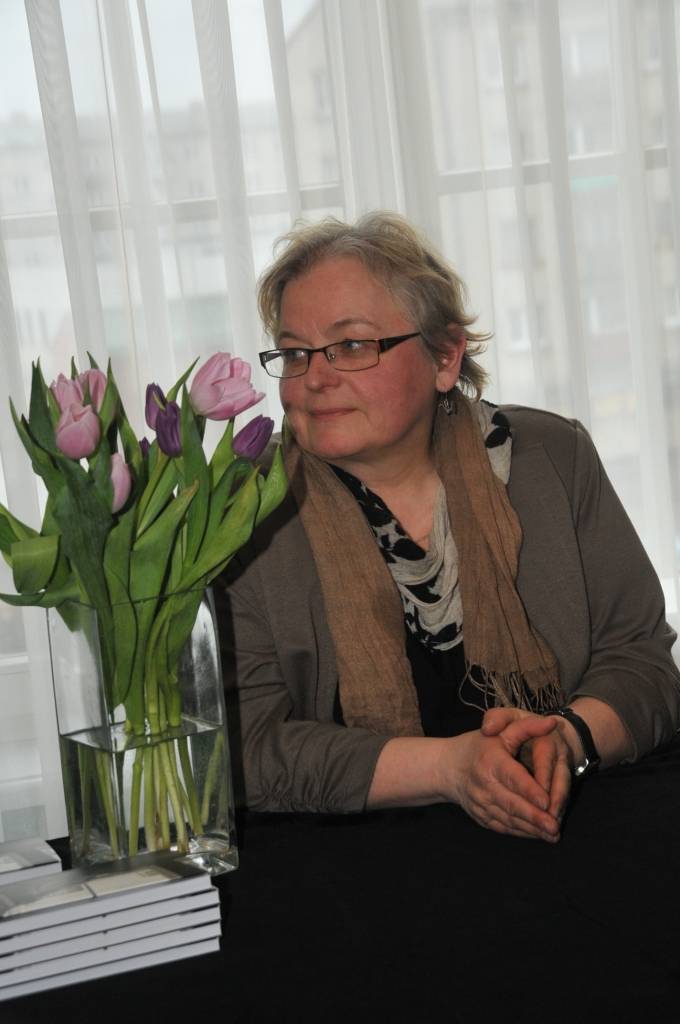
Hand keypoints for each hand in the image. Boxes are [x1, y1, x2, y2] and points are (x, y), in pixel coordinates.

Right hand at [443, 715, 561, 841]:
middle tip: (554, 827)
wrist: (448, 767)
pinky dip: (520, 832)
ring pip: (508, 819)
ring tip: (552, 835)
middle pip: (511, 803)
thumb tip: (552, 723)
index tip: (547, 801)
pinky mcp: (481, 816)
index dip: (529, 790)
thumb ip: (527, 726)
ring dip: (531, 829)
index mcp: (490, 761)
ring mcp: (481, 803)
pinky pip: (502, 827)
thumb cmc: (480, 746)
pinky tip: (537, 835)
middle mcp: (484, 784)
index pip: (512, 777)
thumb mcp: (502, 730)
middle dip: (534, 817)